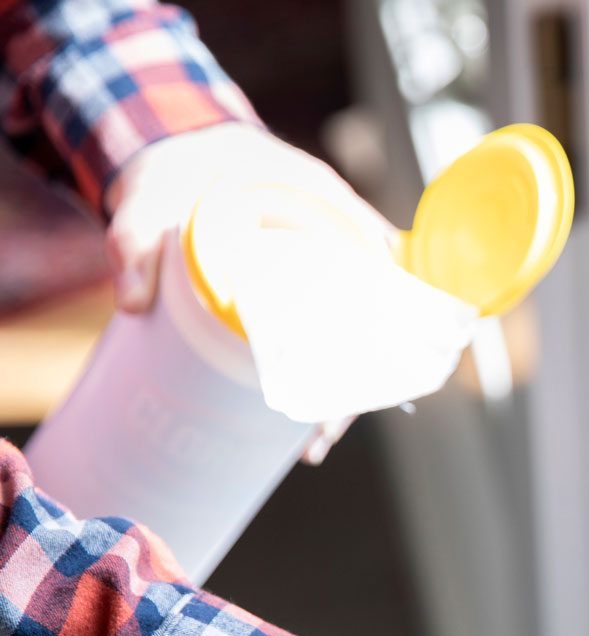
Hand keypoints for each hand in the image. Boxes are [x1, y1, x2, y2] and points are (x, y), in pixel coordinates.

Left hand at [104, 122, 392, 460]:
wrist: (174, 157)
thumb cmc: (174, 172)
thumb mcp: (149, 198)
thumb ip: (134, 239)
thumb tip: (134, 303)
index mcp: (322, 202)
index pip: (373, 268)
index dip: (373, 327)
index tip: (347, 371)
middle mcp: (339, 240)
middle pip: (373, 321)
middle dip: (354, 384)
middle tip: (321, 432)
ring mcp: (328, 274)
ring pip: (356, 340)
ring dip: (341, 394)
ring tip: (313, 445)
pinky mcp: (309, 298)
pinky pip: (332, 344)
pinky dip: (326, 383)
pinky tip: (307, 424)